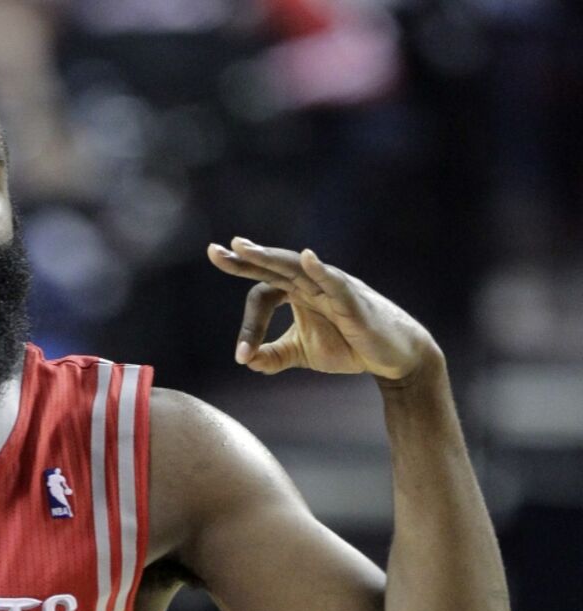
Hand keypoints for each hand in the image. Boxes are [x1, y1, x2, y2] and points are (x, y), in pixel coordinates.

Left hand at [207, 238, 439, 380]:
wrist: (393, 357)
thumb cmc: (350, 347)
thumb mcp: (303, 353)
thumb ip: (274, 355)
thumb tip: (246, 361)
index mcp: (297, 292)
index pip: (262, 294)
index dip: (249, 326)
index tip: (242, 355)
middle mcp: (311, 283)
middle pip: (273, 267)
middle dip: (245, 260)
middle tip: (216, 251)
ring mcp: (332, 287)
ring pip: (296, 267)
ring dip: (270, 258)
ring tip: (245, 249)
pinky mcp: (353, 298)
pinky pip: (335, 281)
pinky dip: (321, 270)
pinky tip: (307, 258)